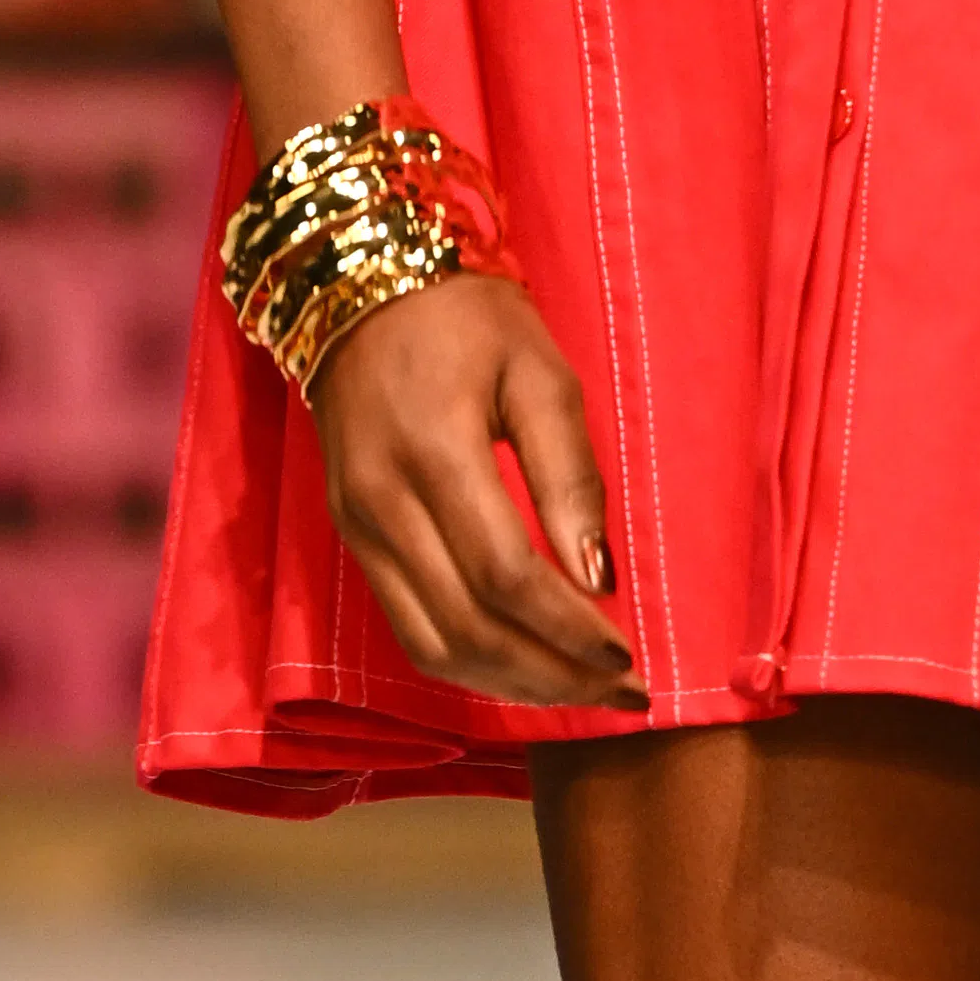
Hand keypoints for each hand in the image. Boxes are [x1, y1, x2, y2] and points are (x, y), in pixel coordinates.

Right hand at [311, 272, 644, 708]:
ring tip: (581, 692)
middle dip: (552, 675)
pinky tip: (525, 664)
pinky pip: (408, 627)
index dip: (568, 631)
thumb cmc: (466, 319)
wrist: (357, 286)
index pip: (504, 577)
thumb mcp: (540, 371)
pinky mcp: (351, 537)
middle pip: (468, 629)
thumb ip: (570, 474)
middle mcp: (381, 502)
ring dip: (511, 684)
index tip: (628, 658)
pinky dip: (470, 661)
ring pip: (431, 645)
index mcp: (434, 452)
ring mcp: (357, 526)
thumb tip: (598, 579)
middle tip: (621, 694)